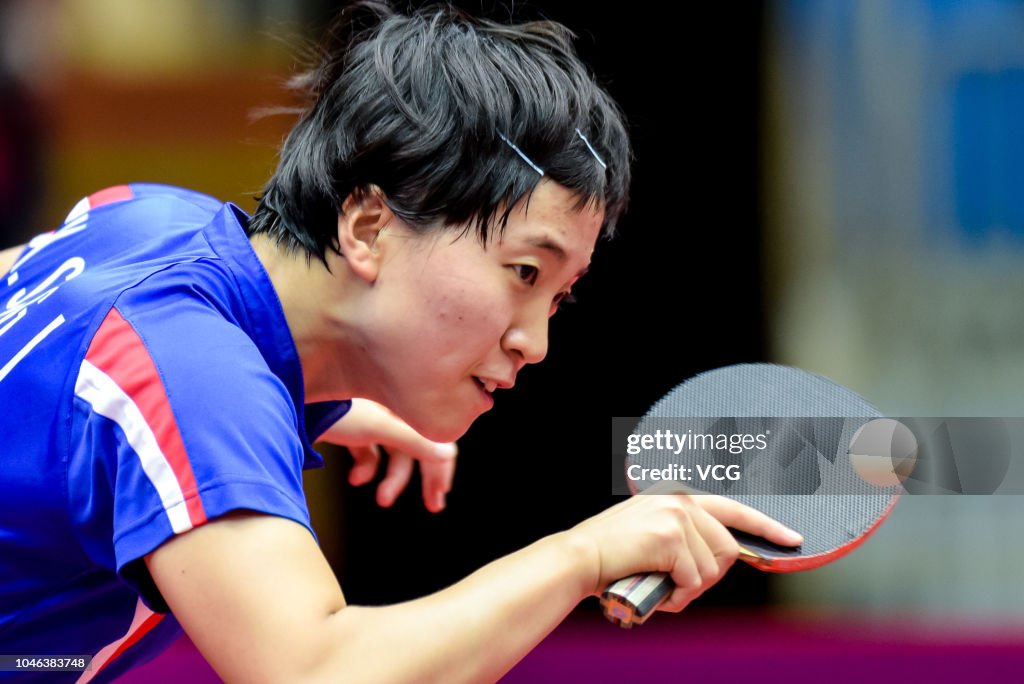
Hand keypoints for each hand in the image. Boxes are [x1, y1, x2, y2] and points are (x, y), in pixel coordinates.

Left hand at [321, 398, 456, 511]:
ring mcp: (372, 417)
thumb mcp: (378, 426)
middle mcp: (393, 408)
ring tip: (382, 499)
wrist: (290, 397)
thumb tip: (449, 456)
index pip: (435, 437)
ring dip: (390, 479)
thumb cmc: (335, 407)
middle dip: (421, 478)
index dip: (441, 466)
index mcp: (405, 404)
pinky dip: (366, 467)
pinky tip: (355, 479)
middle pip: (417, 447)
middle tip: (431, 505)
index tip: (439, 494)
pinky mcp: (353, 426)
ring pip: (393, 453)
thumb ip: (415, 442)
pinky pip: (369, 451)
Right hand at [567, 490, 801, 611]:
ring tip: (659, 587)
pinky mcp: (671, 536)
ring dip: (688, 590)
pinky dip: (674, 595)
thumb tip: (717, 561)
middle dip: (708, 579)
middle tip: (677, 589)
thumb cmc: (612, 556)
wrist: (579, 557)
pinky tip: (653, 588)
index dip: (766, 527)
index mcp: (678, 495)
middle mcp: (682, 499)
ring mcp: (678, 514)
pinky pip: (692, 580)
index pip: (735, 509)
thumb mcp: (652, 535)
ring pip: (711, 569)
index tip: (793, 538)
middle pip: (728, 549)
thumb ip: (684, 538)